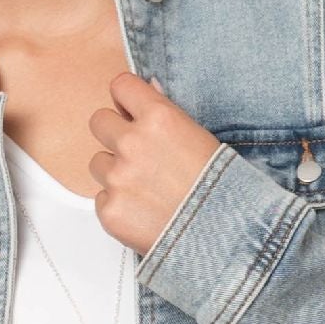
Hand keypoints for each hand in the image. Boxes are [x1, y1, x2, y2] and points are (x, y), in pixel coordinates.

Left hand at [87, 70, 223, 256]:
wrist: (227, 237)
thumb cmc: (221, 188)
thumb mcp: (201, 138)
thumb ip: (165, 114)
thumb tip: (148, 87)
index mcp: (159, 117)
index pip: (120, 86)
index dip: (126, 99)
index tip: (131, 110)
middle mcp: (133, 143)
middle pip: (98, 121)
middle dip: (113, 134)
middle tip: (136, 153)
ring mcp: (117, 178)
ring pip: (97, 162)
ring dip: (114, 172)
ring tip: (147, 189)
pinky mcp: (109, 210)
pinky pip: (101, 198)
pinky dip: (118, 204)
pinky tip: (145, 211)